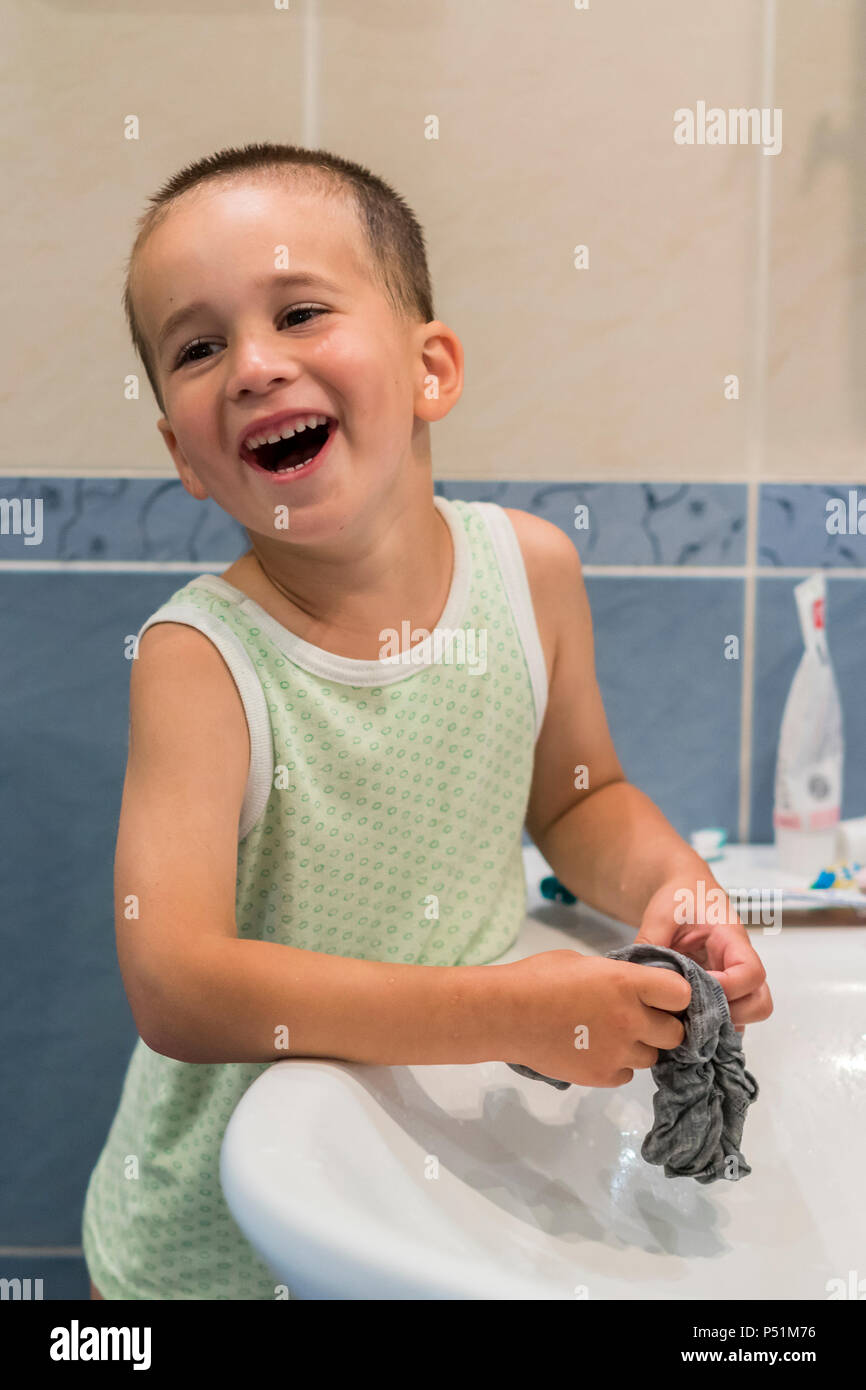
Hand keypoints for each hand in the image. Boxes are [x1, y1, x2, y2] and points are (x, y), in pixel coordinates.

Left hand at [634, 877, 772, 1032]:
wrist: (686, 890)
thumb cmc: (679, 898)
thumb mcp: (661, 914)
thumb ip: (650, 944)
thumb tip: (639, 978)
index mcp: (731, 939)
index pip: (751, 973)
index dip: (727, 989)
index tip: (694, 989)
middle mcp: (740, 963)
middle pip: (760, 1002)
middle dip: (730, 1014)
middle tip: (692, 1010)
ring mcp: (736, 979)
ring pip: (750, 1013)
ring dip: (723, 1023)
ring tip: (688, 1018)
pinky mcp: (726, 990)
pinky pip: (733, 1017)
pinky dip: (715, 1026)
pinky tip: (686, 1021)